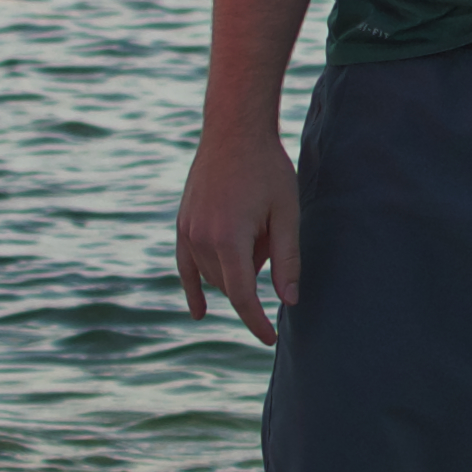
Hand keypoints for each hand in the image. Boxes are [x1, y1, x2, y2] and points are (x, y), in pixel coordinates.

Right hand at [177, 126, 300, 346]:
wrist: (234, 131)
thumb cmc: (267, 169)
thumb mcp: (286, 213)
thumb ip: (287, 260)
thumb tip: (288, 301)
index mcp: (229, 239)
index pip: (243, 296)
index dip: (257, 322)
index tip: (271, 341)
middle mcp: (201, 239)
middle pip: (230, 283)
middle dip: (254, 277)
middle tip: (272, 236)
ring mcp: (187, 232)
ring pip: (212, 275)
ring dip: (235, 270)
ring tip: (254, 227)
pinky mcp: (182, 224)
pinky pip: (185, 266)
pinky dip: (193, 289)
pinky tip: (200, 313)